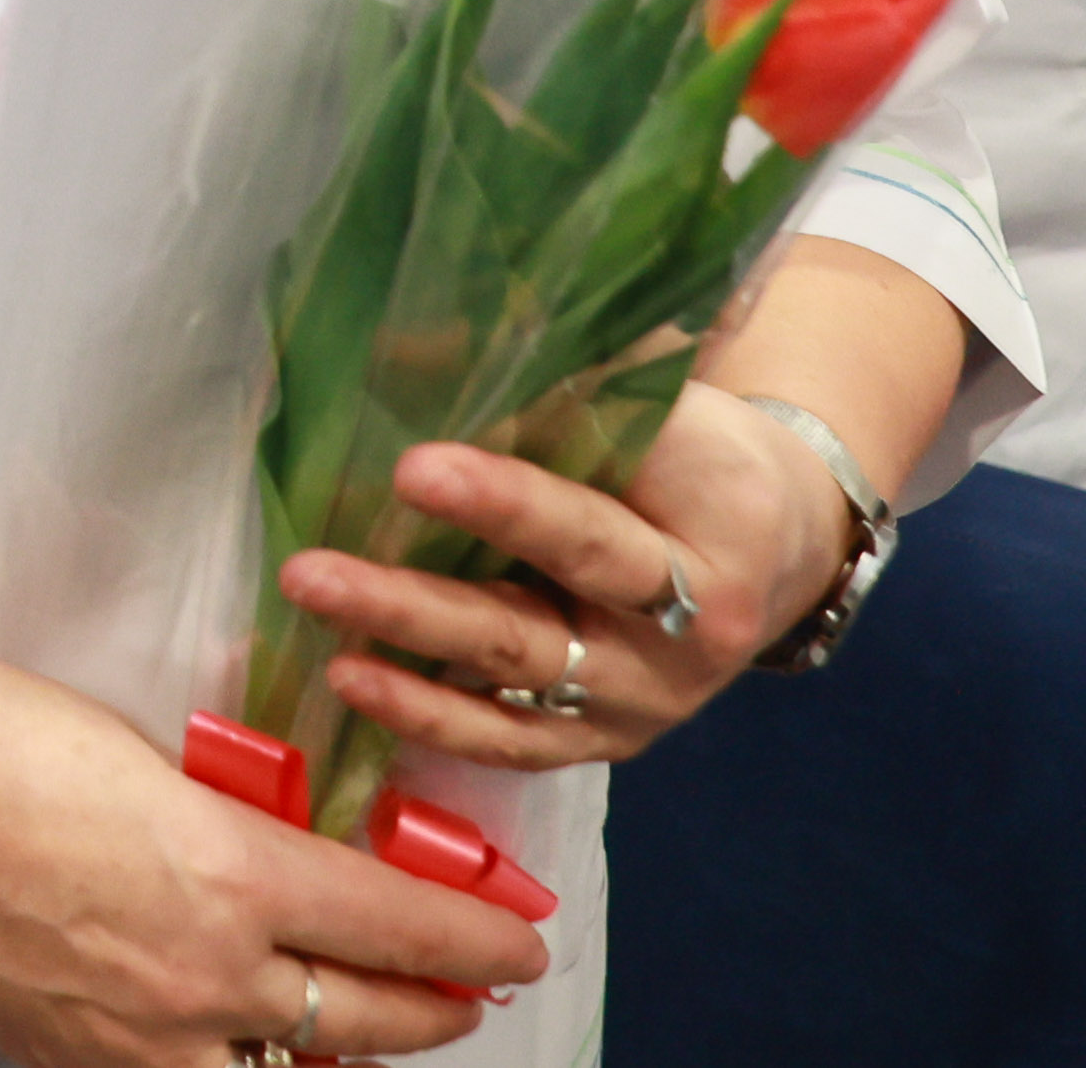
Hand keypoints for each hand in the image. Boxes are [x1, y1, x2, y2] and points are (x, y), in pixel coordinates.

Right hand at [0, 637, 549, 1066]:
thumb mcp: (131, 747)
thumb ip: (223, 813)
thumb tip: (285, 847)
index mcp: (224, 874)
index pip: (398, 926)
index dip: (476, 935)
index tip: (520, 936)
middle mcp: (199, 977)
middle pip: (366, 1021)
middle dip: (439, 1005)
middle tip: (473, 984)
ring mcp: (131, 1036)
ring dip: (350, 1052)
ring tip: (378, 1024)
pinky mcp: (64, 1060)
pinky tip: (252, 1048)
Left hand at [275, 384, 853, 774]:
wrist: (775, 542)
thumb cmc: (698, 451)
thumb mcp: (658, 406)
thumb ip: (558, 383)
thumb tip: (414, 340)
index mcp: (712, 553)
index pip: (590, 533)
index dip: (502, 503)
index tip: (411, 466)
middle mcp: (682, 648)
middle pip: (533, 631)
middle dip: (414, 605)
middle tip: (310, 572)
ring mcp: (640, 707)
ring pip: (510, 691)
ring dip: (402, 670)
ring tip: (315, 628)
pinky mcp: (601, 739)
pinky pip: (510, 744)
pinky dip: (428, 718)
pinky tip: (350, 680)